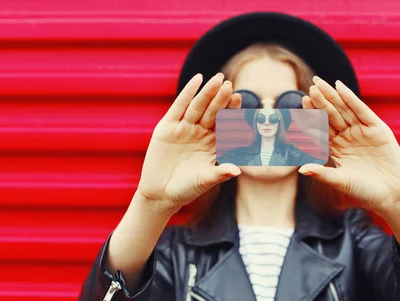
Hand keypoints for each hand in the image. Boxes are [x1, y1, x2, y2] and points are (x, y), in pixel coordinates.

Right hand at [136, 73, 241, 211]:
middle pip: (213, 112)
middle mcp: (200, 133)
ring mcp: (184, 128)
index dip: (232, 112)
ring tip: (217, 79)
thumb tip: (237, 170)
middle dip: (221, 99)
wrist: (160, 194)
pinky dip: (187, 93)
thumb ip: (219, 173)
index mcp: (213, 143)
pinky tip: (197, 79)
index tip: (239, 99)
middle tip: (229, 85)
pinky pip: (179, 107)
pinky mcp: (167, 127)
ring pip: (198, 107)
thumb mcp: (204, 180)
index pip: (225, 124)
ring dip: (207, 93)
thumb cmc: (186, 189)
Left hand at [298, 76, 399, 216]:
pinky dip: (352, 99)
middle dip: (321, 102)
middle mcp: (348, 137)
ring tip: (320, 84)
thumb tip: (300, 169)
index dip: (312, 117)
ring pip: (345, 110)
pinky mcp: (378, 130)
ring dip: (333, 97)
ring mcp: (363, 132)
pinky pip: (363, 111)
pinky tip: (340, 87)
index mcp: (336, 148)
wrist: (392, 196)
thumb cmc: (365, 191)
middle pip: (332, 116)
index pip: (321, 129)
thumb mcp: (341, 181)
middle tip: (309, 88)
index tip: (301, 104)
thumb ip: (322, 174)